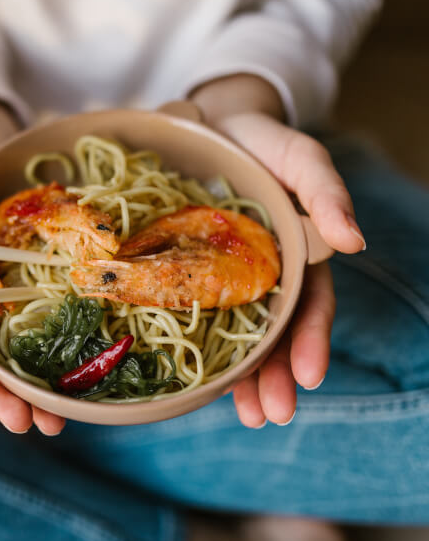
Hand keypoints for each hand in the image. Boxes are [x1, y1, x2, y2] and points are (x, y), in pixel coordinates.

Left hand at [190, 75, 365, 426]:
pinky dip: (199, 349)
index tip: (308, 377)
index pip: (309, 308)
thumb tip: (354, 241)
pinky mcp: (187, 273)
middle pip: (274, 335)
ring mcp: (224, 279)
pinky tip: (196, 382)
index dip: (311, 342)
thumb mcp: (300, 157)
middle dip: (275, 378)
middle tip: (267, 416)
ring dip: (243, 379)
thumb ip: (328, 192)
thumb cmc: (260, 140)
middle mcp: (263, 276)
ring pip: (237, 336)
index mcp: (295, 257)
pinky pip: (193, 316)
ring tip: (242, 415)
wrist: (206, 123)